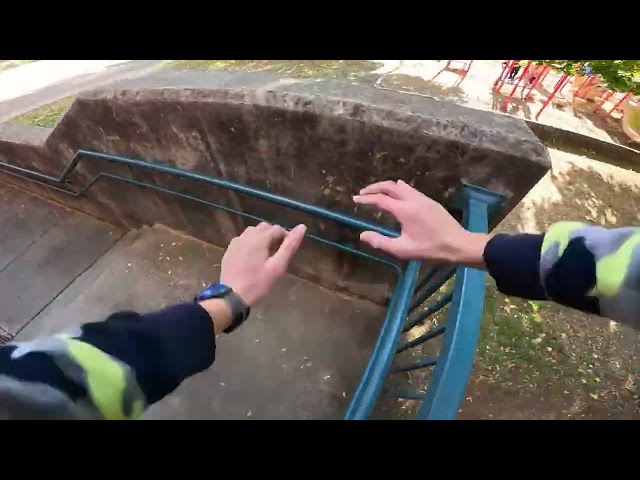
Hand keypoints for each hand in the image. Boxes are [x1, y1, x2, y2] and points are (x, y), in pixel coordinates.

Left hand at [220, 222, 306, 305]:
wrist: (232, 296)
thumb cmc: (258, 283)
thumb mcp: (277, 266)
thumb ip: (290, 246)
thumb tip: (302, 227)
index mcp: (259, 238)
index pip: (277, 229)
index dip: (286, 236)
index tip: (289, 250)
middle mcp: (246, 235)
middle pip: (264, 227)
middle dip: (274, 235)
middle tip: (278, 252)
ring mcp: (236, 242)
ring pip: (253, 232)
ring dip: (262, 237)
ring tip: (266, 254)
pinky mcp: (230, 250)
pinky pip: (243, 239)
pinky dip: (251, 243)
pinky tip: (253, 257)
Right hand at [354, 180, 487, 267]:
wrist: (458, 245)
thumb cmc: (430, 249)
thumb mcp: (403, 249)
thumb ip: (381, 242)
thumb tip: (362, 235)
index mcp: (404, 210)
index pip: (380, 199)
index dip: (366, 199)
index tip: (355, 199)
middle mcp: (412, 200)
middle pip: (389, 186)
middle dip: (374, 188)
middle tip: (363, 193)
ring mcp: (423, 199)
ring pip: (401, 186)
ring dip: (387, 187)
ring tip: (377, 192)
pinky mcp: (430, 202)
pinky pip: (411, 190)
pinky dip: (399, 189)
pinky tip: (398, 191)